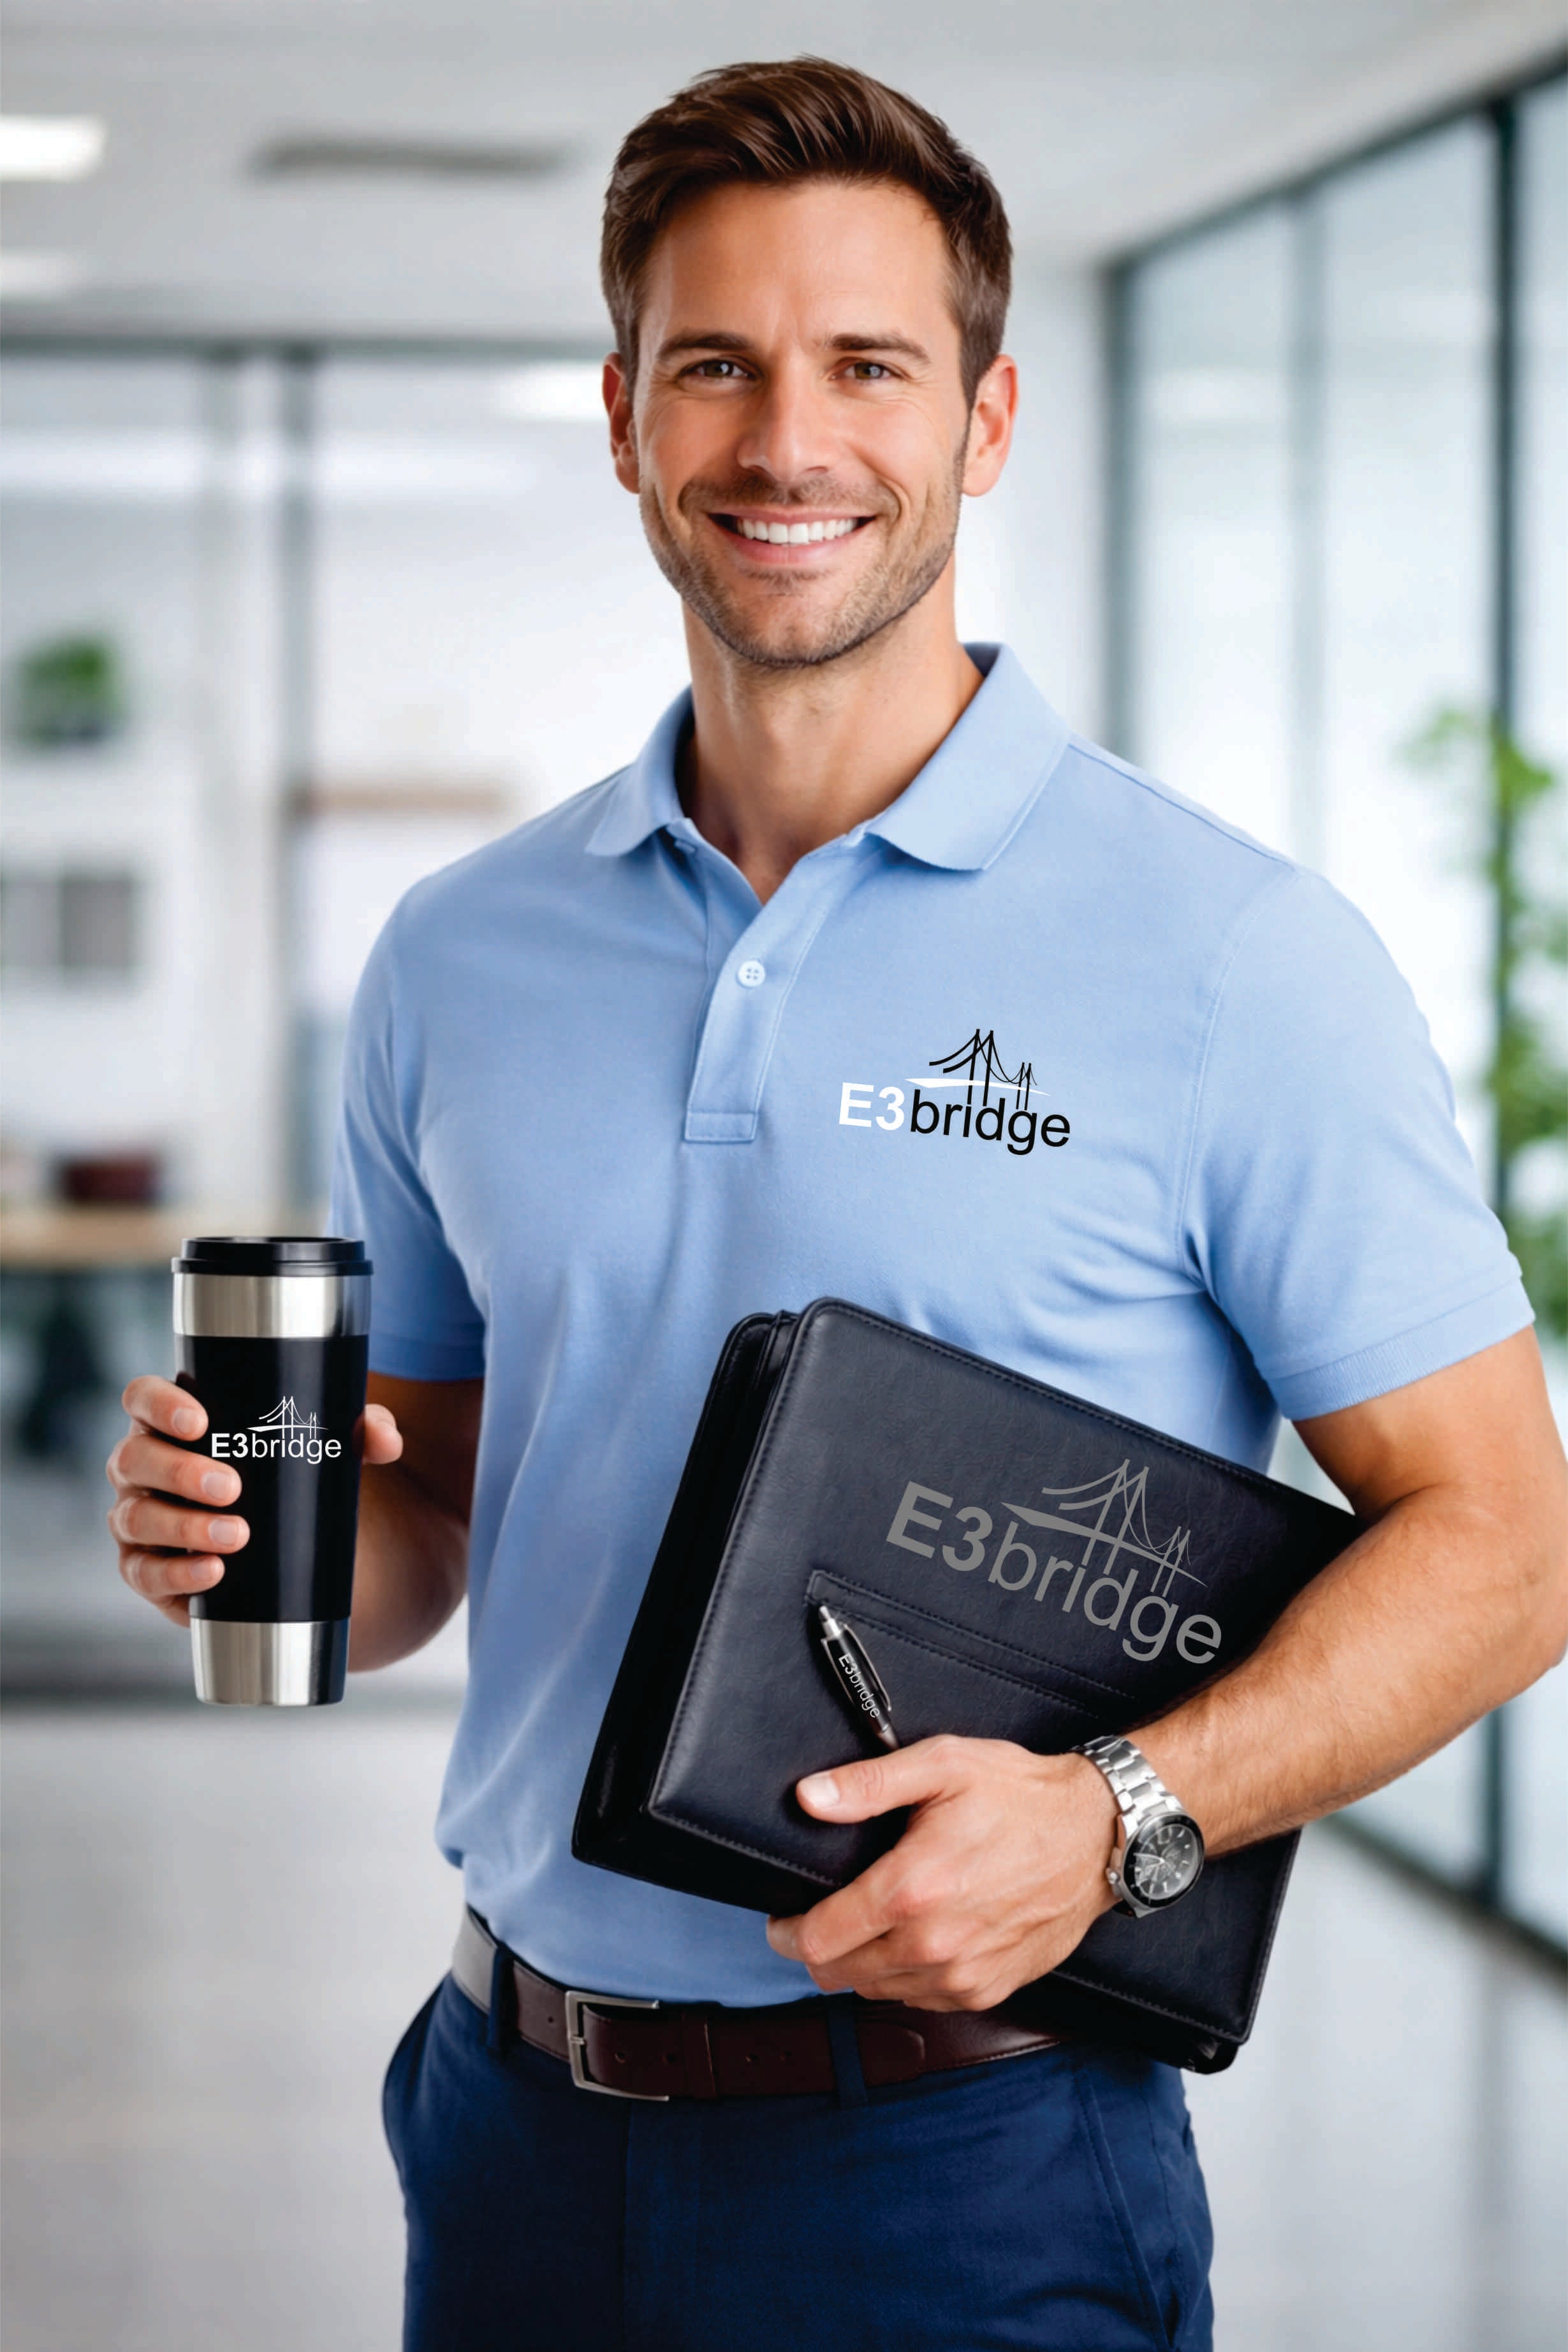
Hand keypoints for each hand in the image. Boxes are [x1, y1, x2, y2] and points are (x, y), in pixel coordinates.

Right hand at [107, 1375, 402, 1628]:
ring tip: (237, 1536)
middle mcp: (144, 1466)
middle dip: (179, 1471)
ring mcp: (139, 1518)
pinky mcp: (148, 1569)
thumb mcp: (324, 1445)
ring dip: (183, 1526)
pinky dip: (176, 1575)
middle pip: (135, 1459)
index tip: (201, 1421)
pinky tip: (212, 1574)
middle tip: (232, 1487)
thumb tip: (384, 1438)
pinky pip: (145, 1573)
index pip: (142, 1399)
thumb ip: (361, 1429)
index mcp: (172, 1422)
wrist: (283, 1547)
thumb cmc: (288, 1473)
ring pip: (136, 1517)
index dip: (159, 1405)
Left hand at [765, 1735, 1118, 2010]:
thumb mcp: (942, 1765)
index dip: (788, 1931)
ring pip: (876, 1990)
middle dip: (819, 1949)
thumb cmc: (1022, 1796)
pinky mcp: (988, 1989)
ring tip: (873, 1924)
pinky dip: (906, 1977)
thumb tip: (811, 1797)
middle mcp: (934, 1943)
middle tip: (824, 1918)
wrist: (1097, 1835)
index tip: (784, 1919)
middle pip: (838, 1973)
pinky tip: (916, 1939)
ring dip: (863, 1964)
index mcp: (912, 1888)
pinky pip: (922, 1999)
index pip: (819, 1938)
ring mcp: (963, 1974)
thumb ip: (868, 1784)